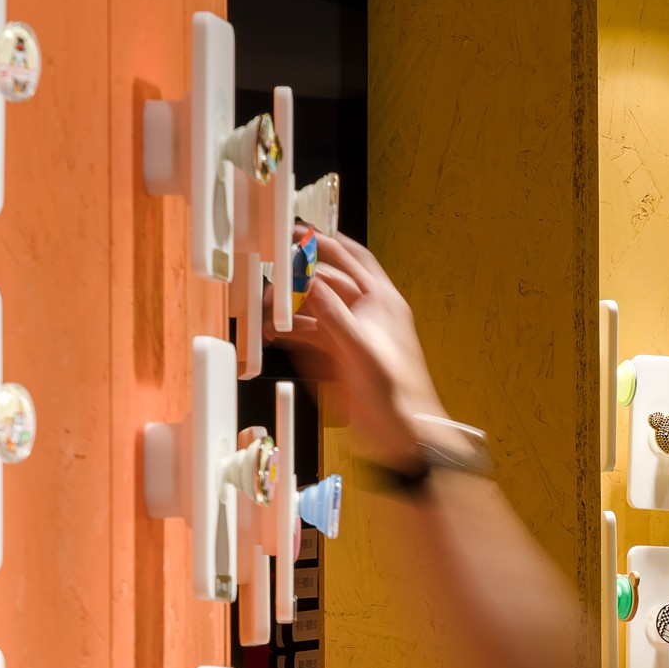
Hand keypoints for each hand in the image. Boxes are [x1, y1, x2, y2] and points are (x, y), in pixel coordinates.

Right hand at [287, 233, 450, 471]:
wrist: (401, 433)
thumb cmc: (400, 394)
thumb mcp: (362, 348)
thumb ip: (334, 312)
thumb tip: (309, 282)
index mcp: (382, 301)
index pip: (352, 258)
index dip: (327, 243)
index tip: (300, 234)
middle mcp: (365, 313)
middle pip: (325, 281)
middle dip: (297, 278)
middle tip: (273, 277)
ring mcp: (350, 333)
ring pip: (312, 309)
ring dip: (288, 309)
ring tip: (266, 312)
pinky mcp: (338, 355)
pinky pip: (308, 334)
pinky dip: (289, 332)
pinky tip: (273, 334)